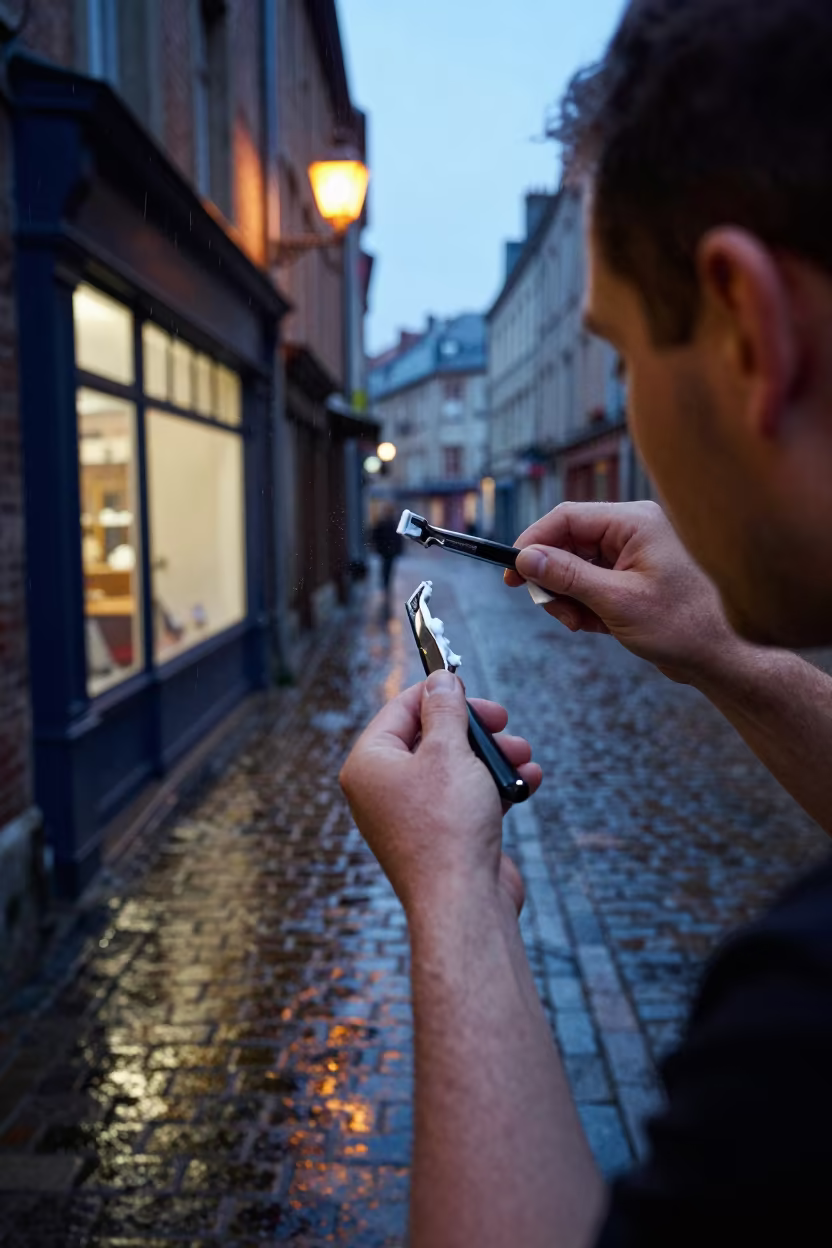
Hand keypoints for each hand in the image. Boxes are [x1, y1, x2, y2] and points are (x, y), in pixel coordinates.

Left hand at [339, 672, 541, 921]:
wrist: (464, 903)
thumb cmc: (447, 825)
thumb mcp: (448, 752)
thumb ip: (445, 711)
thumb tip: (440, 680)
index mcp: (369, 765)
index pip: (399, 710)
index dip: (436, 693)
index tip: (469, 685)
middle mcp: (384, 790)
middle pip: (431, 738)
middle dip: (475, 729)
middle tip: (503, 720)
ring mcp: (413, 816)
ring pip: (456, 768)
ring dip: (494, 757)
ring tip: (523, 756)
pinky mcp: (442, 837)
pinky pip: (468, 798)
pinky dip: (496, 787)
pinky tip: (527, 780)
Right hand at [505, 500, 738, 683]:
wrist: (720, 656)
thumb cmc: (682, 625)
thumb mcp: (616, 602)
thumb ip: (567, 576)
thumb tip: (526, 558)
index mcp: (634, 522)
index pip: (567, 518)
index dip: (533, 542)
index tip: (513, 572)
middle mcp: (632, 530)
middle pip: (567, 543)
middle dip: (553, 579)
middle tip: (552, 610)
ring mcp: (632, 553)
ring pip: (574, 566)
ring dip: (567, 597)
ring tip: (579, 624)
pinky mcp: (631, 576)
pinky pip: (590, 582)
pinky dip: (583, 605)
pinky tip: (595, 626)